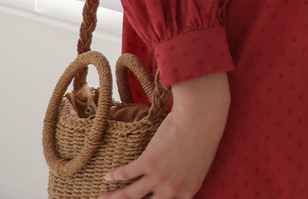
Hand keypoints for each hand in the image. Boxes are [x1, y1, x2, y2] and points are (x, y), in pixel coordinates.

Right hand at [103, 71, 228, 198]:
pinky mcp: (149, 162)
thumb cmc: (206, 135)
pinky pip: (126, 173)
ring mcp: (160, 177)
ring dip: (114, 196)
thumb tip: (177, 177)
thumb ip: (187, 176)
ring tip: (102, 197)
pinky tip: (108, 176)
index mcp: (188, 191)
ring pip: (130, 194)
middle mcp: (173, 189)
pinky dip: (115, 175)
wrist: (202, 116)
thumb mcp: (200, 164)